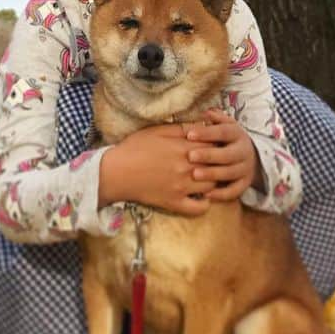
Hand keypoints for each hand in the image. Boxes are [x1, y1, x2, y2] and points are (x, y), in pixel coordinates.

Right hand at [98, 124, 214, 215]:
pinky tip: (202, 197)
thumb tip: (203, 124)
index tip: (215, 144)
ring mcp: (182, 187)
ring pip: (212, 186)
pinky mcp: (175, 203)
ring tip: (209, 177)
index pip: (213, 144)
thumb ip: (181, 128)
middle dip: (218, 161)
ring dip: (214, 181)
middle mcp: (186, 168)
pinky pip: (199, 209)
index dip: (216, 143)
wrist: (116, 172)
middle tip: (216, 160)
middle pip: (216, 165)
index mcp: (183, 147)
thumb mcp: (157, 130)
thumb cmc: (134, 147)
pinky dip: (205, 204)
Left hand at [184, 109, 258, 201]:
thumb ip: (215, 118)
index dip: (206, 133)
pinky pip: (234, 191)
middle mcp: (244, 151)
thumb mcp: (226, 125)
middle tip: (190, 156)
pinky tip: (206, 194)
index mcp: (237, 134)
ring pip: (230, 173)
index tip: (189, 135)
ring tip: (194, 175)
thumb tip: (206, 112)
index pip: (223, 132)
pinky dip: (221, 194)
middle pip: (227, 154)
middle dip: (209, 155)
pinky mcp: (245, 184)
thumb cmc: (228, 139)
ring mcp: (245, 169)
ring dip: (212, 174)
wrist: (252, 156)